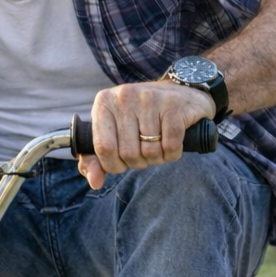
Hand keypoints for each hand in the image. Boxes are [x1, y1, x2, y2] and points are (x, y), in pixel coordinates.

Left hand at [77, 80, 216, 189]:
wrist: (180, 95)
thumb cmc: (142, 118)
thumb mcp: (115, 132)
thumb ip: (98, 158)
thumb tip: (94, 181)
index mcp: (104, 103)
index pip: (103, 148)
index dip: (114, 165)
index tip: (122, 162)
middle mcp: (125, 97)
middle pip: (128, 153)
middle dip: (139, 162)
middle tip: (145, 151)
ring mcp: (149, 99)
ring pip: (150, 151)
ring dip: (157, 158)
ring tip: (159, 146)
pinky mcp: (173, 105)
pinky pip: (170, 146)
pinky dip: (173, 153)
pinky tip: (172, 143)